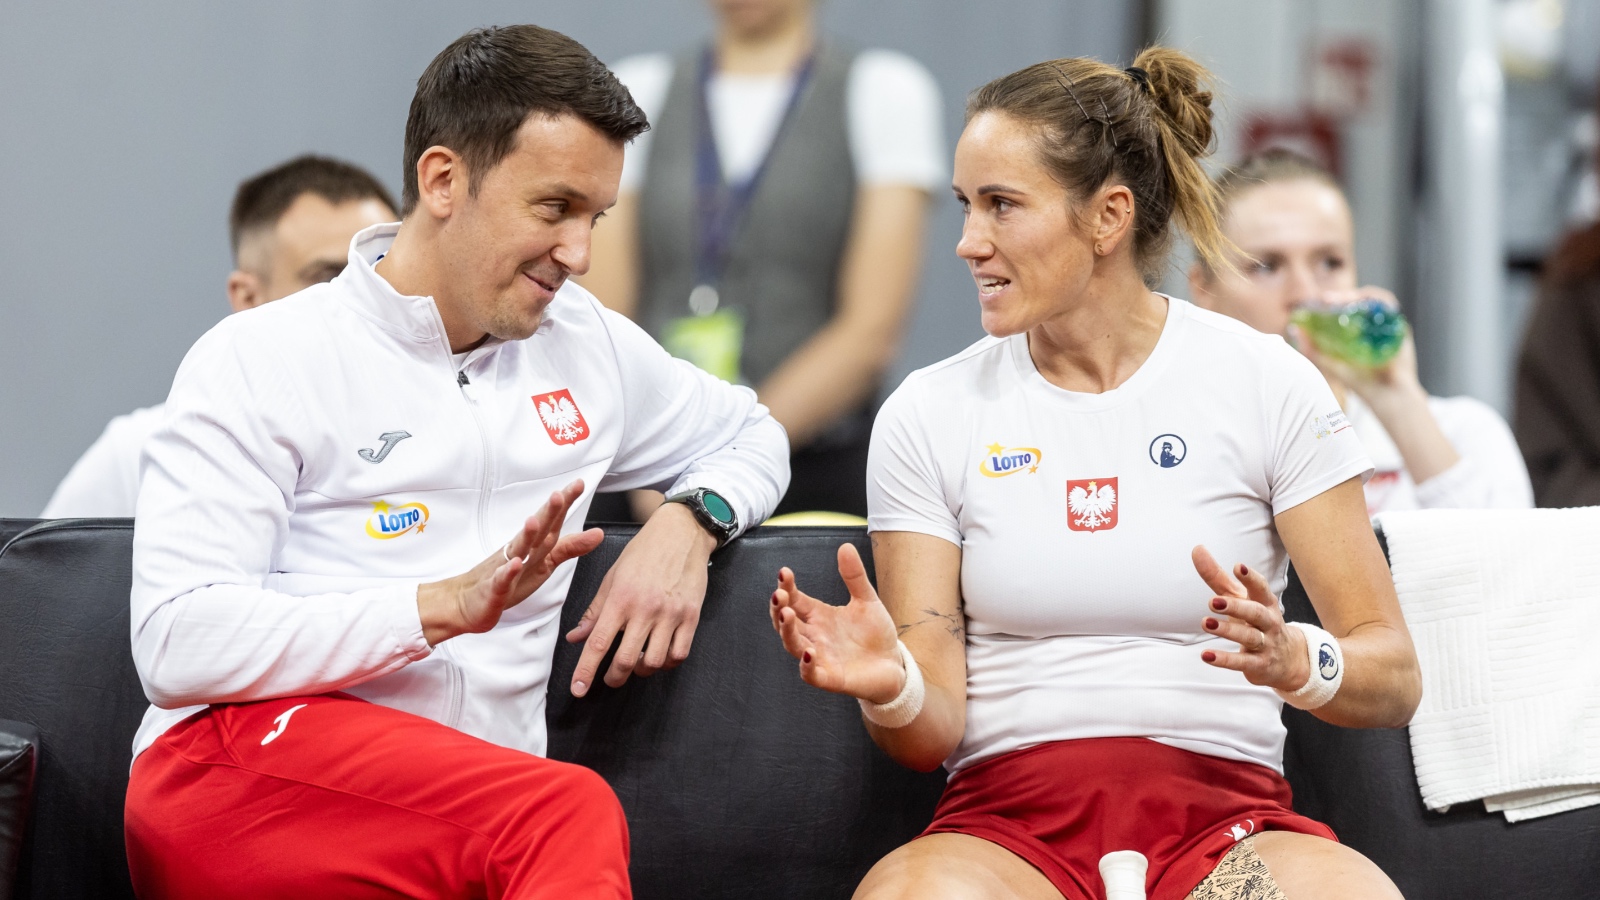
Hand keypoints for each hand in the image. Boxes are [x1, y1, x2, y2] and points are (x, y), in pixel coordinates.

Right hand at [417, 480, 603, 645]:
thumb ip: (570, 547)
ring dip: (526, 535)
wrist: (470, 601)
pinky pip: (502, 580)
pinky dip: (508, 572)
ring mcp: (506, 568)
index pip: (552, 521)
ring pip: (518, 549)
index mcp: (534, 545)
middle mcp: (521, 551)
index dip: (564, 503)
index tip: (577, 484)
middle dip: (548, 512)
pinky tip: (515, 563)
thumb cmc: (511, 577)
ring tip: (534, 521)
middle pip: (537, 529)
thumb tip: (599, 533)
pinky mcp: (495, 589)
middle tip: (559, 494)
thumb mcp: (546, 562)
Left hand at [565, 501, 715, 695]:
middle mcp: (645, 608)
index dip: (586, 670)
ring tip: (637, 663)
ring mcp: (671, 614)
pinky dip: (667, 663)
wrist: (681, 533)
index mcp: (620, 598)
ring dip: (641, 670)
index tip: (578, 690)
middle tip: (610, 678)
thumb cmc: (643, 553)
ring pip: (654, 662)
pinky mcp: (691, 616)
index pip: (598, 642)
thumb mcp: (612, 577)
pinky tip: (660, 656)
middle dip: (614, 678)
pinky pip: (679, 654)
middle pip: (626, 660)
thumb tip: (576, 637)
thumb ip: (594, 611)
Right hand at [771, 543, 905, 704]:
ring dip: (786, 631)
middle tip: (778, 594)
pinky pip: (811, 674)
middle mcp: (814, 636)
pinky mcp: (831, 678)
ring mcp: (820, 657)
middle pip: (786, 623)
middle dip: (778, 608)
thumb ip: (854, 576)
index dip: (787, 587)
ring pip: (793, 646)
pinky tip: (809, 652)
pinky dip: (806, 665)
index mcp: (819, 617)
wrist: (894, 665)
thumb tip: (845, 546)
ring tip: (786, 614)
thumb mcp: (867, 600)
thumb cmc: (876, 635)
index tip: (784, 572)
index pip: (795, 600)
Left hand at [1191, 545, 1308, 692]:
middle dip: (1235, 606)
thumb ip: (1217, 576)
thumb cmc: (1255, 621)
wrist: (1288, 660)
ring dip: (1227, 630)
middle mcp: (1268, 622)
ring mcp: (1265, 644)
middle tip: (1213, 601)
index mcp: (1265, 602)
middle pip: (1255, 612)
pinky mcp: (1259, 665)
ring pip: (1248, 637)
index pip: (1261, 588)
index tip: (1238, 567)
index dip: (1251, 578)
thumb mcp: (1239, 598)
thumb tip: (1197, 548)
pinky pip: (1242, 662)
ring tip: (1205, 623)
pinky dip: (1224, 659)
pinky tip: (1206, 655)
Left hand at [1289, 287, 1424, 407]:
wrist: (1388, 396)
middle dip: (1344, 296)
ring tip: (1341, 301)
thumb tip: (1295, 330)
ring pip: (1375, 300)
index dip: (1335, 302)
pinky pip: (1389, 305)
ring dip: (1358, 295)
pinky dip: (1376, 299)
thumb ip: (1314, 350)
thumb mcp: (1333, 364)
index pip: (1349, 309)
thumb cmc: (1362, 383)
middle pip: (1362, 302)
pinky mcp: (1400, 326)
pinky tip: (1361, 302)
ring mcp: (1389, 325)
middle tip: (1326, 299)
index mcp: (1361, 332)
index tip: (1320, 302)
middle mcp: (1376, 326)